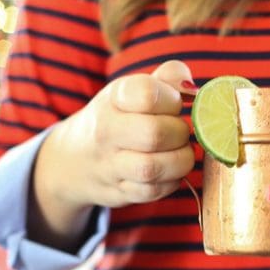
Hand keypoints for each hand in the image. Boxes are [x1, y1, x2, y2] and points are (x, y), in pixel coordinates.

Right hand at [30, 60, 195, 248]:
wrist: (75, 158)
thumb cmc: (120, 117)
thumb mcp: (137, 89)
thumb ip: (169, 77)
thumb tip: (194, 88)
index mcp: (114, 98)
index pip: (148, 94)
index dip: (173, 99)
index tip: (174, 104)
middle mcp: (106, 131)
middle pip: (154, 134)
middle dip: (180, 133)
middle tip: (181, 132)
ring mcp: (110, 165)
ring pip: (152, 167)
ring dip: (180, 160)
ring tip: (179, 151)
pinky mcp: (119, 192)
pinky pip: (153, 192)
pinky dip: (172, 182)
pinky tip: (171, 170)